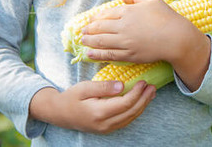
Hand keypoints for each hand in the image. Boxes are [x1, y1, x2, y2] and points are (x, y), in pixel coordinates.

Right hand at [29, 80, 155, 133]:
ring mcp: (106, 128)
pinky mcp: (107, 129)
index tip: (143, 82)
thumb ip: (103, 86)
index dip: (136, 93)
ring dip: (142, 105)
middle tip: (152, 87)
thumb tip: (122, 85)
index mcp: (99, 112)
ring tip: (150, 93)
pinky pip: (125, 120)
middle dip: (144, 99)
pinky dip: (135, 111)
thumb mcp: (84, 87)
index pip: (124, 103)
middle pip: (131, 112)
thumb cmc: (71, 98)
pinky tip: (140, 102)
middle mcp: (104, 124)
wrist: (59, 114)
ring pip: (130, 118)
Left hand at [80, 0, 207, 64]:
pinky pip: (109, 55)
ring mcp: (125, 42)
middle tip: (82, 31)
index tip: (90, 20)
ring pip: (101, 41)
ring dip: (89, 41)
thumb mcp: (152, 0)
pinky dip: (97, 54)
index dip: (95, 18)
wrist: (177, 38)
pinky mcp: (129, 55)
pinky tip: (90, 54)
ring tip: (82, 41)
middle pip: (99, 28)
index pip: (105, 14)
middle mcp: (123, 26)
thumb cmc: (166, 17)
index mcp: (128, 11)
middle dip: (88, 29)